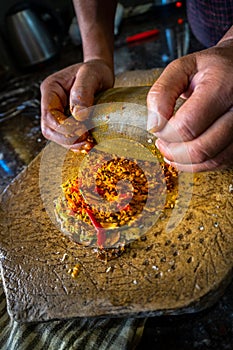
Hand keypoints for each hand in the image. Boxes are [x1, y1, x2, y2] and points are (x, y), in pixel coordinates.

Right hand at [40, 59, 113, 151]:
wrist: (101, 73)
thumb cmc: (95, 70)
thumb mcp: (90, 75)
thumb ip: (83, 92)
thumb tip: (80, 115)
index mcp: (51, 89)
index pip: (49, 114)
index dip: (64, 127)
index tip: (82, 130)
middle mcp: (51, 103)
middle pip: (49, 129)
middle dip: (66, 138)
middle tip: (86, 140)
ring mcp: (58, 113)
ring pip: (56, 136)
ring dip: (71, 143)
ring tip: (88, 144)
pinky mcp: (67, 121)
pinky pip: (66, 137)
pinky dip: (76, 143)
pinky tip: (88, 144)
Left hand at [147, 40, 232, 171]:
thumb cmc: (210, 68)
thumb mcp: (182, 68)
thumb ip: (161, 93)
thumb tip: (154, 125)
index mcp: (222, 87)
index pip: (186, 126)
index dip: (165, 132)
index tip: (157, 126)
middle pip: (200, 149)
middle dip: (172, 150)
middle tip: (161, 142)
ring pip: (210, 160)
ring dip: (184, 161)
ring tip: (170, 149)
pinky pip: (219, 162)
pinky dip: (198, 164)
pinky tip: (185, 155)